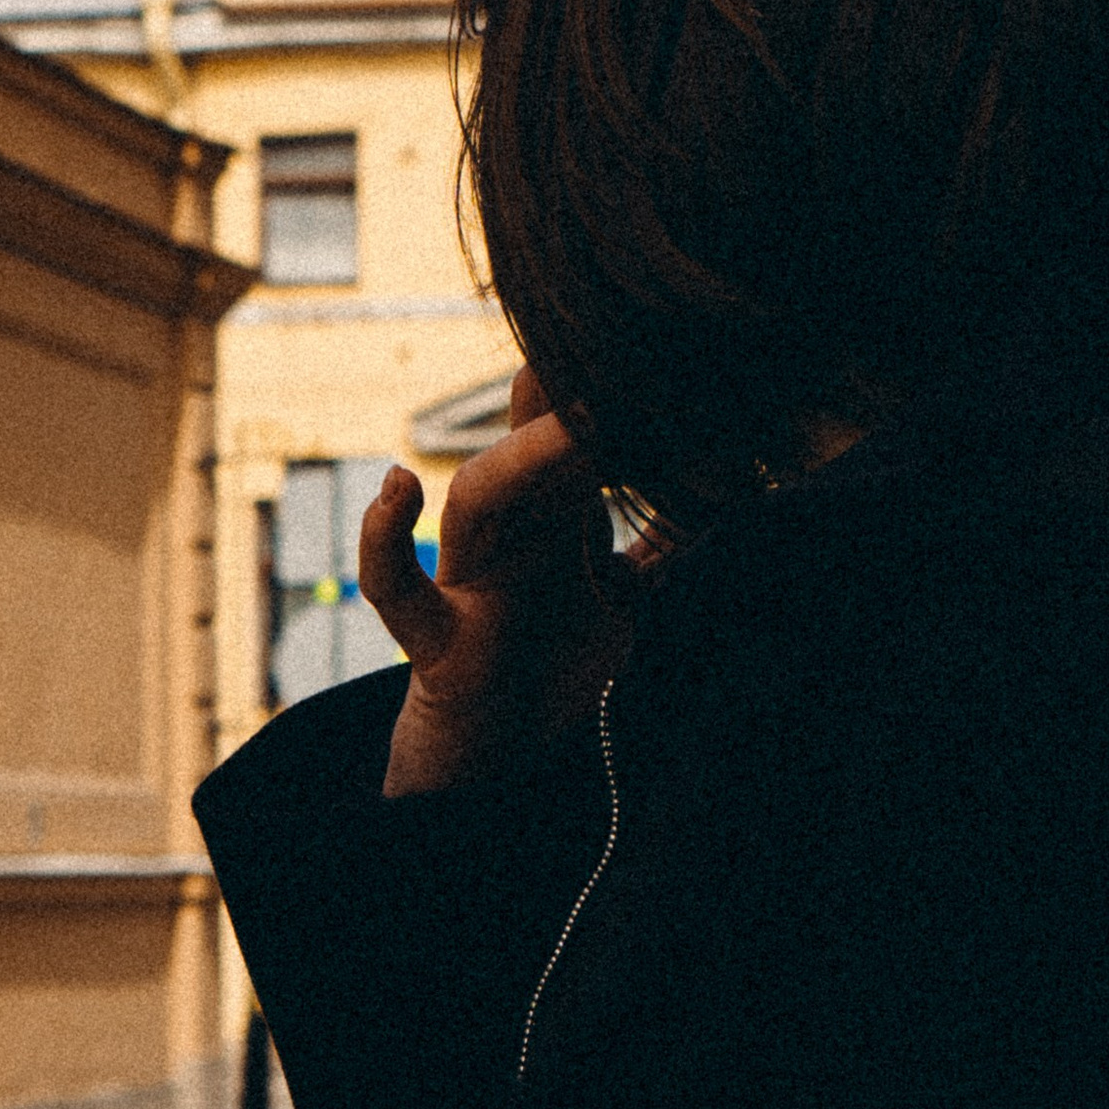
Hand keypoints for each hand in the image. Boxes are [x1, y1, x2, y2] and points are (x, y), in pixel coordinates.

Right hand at [357, 365, 632, 795]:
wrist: (512, 757)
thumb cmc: (565, 664)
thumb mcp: (630, 600)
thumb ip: (660, 551)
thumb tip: (725, 498)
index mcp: (556, 514)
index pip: (575, 434)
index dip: (607, 394)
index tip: (656, 350)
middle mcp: (510, 531)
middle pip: (531, 447)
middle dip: (571, 404)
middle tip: (620, 359)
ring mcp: (468, 577)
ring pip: (478, 499)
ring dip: (521, 459)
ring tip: (571, 422)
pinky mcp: (436, 640)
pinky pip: (396, 589)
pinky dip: (384, 540)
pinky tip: (398, 486)